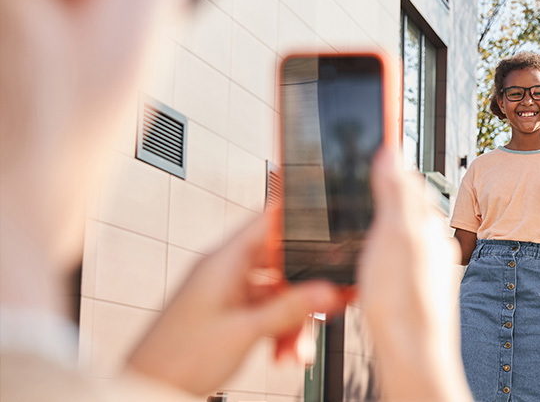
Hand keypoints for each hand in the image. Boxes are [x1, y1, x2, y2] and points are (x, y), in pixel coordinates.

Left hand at [126, 214, 347, 395]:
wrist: (149, 387)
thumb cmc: (179, 357)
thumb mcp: (246, 331)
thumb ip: (290, 308)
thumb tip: (327, 289)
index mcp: (224, 262)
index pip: (267, 221)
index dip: (298, 217)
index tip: (327, 222)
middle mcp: (224, 273)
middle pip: (279, 262)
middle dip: (305, 286)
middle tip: (329, 302)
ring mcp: (225, 294)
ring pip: (275, 293)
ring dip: (292, 319)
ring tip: (298, 347)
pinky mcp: (226, 316)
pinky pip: (264, 313)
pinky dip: (278, 331)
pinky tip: (283, 352)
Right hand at [356, 147, 469, 399]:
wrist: (412, 355)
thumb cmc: (402, 300)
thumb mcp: (393, 234)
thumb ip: (394, 192)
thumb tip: (391, 150)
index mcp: (428, 224)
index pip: (407, 182)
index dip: (384, 166)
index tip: (369, 148)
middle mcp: (432, 244)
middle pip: (402, 208)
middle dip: (381, 195)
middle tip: (355, 182)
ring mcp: (424, 269)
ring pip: (398, 236)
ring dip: (379, 227)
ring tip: (358, 223)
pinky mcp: (414, 291)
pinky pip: (394, 261)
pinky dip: (379, 255)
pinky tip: (367, 265)